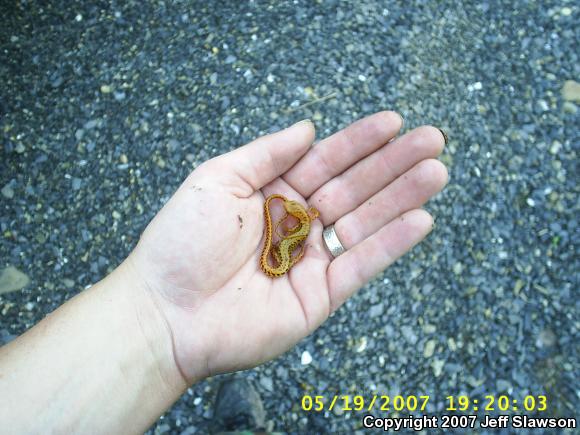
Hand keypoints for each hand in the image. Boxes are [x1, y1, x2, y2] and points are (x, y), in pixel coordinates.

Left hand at [127, 112, 447, 383]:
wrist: (165, 313)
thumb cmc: (181, 242)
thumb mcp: (217, 179)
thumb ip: (266, 154)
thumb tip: (308, 128)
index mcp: (274, 194)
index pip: (325, 161)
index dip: (359, 142)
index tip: (393, 122)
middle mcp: (298, 224)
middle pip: (354, 188)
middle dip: (393, 165)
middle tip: (432, 140)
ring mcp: (311, 260)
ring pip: (365, 223)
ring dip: (402, 198)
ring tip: (436, 171)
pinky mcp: (320, 296)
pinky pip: (361, 265)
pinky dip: (391, 244)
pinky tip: (420, 219)